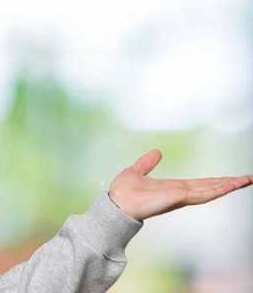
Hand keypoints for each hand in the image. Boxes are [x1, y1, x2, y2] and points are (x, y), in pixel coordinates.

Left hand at [108, 149, 252, 220]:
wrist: (116, 204)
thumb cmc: (122, 192)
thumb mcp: (136, 171)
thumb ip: (147, 163)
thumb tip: (157, 152)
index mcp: (172, 187)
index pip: (198, 183)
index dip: (214, 181)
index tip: (230, 178)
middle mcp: (179, 193)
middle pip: (210, 187)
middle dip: (229, 183)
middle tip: (248, 178)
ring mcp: (180, 197)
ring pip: (211, 190)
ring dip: (229, 185)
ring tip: (247, 180)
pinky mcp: (178, 198)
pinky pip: (202, 193)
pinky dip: (217, 189)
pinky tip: (230, 185)